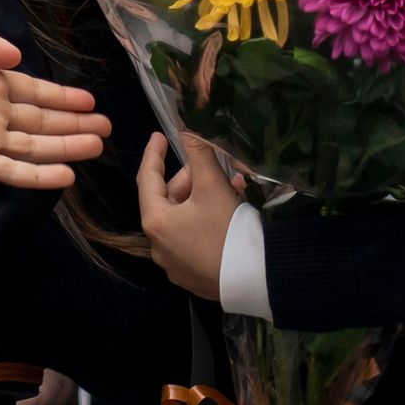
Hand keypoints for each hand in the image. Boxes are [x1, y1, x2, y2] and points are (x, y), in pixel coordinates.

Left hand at [0, 24, 108, 187]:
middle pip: (42, 120)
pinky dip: (40, 176)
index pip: (33, 92)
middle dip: (75, 123)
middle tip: (107, 127)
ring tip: (98, 146)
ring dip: (68, 146)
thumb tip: (18, 55)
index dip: (62, 97)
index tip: (90, 100)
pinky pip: (13, 170)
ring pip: (37, 145)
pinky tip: (66, 176)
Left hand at [137, 134, 238, 300]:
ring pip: (183, 220)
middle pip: (168, 201)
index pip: (148, 179)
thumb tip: (188, 125)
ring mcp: (175, 265)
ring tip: (230, 186)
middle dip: (189, 179)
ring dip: (202, 199)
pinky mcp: (193, 276)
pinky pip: (193, 240)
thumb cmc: (228, 229)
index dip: (154, 154)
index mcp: (155, 223)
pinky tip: (229, 211)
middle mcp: (158, 246)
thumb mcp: (213, 186)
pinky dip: (205, 222)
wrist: (257, 279)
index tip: (159, 137)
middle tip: (210, 166)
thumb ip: (198, 152)